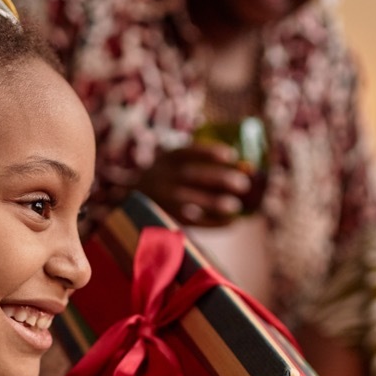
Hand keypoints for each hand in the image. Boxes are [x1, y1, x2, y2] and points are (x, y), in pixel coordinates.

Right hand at [136, 143, 252, 226]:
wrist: (132, 197)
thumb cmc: (164, 176)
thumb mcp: (170, 160)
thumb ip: (193, 158)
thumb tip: (238, 162)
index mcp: (167, 158)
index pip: (189, 151)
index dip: (211, 153)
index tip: (233, 155)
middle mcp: (164, 177)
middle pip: (193, 176)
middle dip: (220, 179)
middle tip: (244, 184)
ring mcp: (164, 199)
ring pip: (191, 201)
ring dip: (215, 204)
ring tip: (236, 206)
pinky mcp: (169, 218)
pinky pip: (193, 222)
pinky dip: (213, 223)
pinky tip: (231, 222)